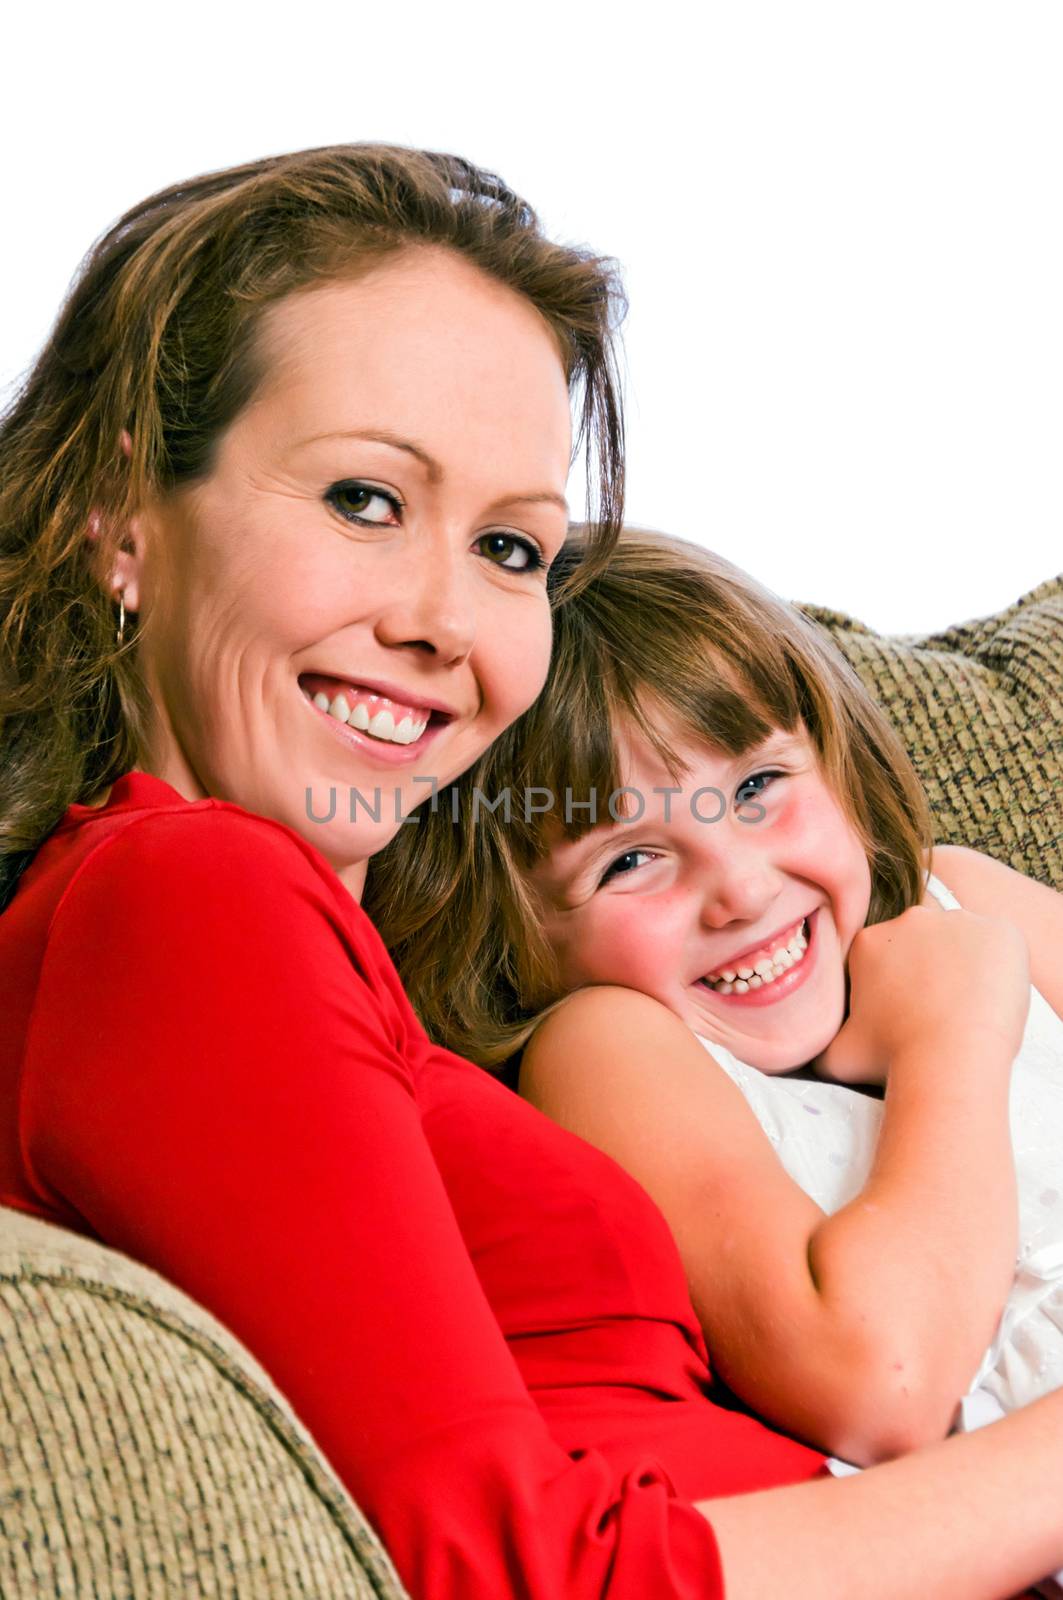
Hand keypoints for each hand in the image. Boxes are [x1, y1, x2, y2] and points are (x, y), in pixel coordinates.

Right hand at [815, 906, 1029, 1085]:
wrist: (949, 1059)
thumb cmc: (890, 1057)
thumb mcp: (837, 1054)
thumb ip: (820, 1042)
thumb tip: (805, 1046)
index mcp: (869, 942)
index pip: (886, 953)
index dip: (896, 982)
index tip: (906, 1009)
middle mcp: (910, 920)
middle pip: (923, 941)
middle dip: (929, 968)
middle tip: (938, 1009)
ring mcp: (958, 921)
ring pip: (962, 940)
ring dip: (964, 965)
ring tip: (968, 1007)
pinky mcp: (999, 931)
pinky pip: (1000, 944)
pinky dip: (1000, 966)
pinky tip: (992, 999)